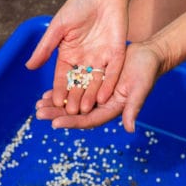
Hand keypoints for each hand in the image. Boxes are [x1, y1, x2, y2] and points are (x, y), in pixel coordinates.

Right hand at [26, 0, 127, 113]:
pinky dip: (107, 84)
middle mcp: (85, 61)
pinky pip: (112, 73)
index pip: (63, 77)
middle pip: (79, 84)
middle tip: (71, 113)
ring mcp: (101, 59)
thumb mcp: (58, 28)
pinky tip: (103, 97)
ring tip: (85, 110)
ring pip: (95, 82)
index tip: (54, 103)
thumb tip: (29, 66)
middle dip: (74, 98)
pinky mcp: (116, 55)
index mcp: (69, 55)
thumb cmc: (78, 7)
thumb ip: (45, 48)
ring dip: (90, 96)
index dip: (59, 89)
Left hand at [35, 43, 162, 132]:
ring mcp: (96, 94)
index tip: (54, 123)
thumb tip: (129, 129)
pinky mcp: (93, 82)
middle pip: (76, 113)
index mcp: (111, 109)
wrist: (147, 55)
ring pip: (72, 102)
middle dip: (57, 114)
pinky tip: (48, 92)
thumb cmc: (146, 72)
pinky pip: (74, 88)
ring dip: (56, 104)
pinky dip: (62, 90)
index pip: (88, 119)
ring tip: (38, 104)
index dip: (72, 122)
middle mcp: (101, 104)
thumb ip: (133, 108)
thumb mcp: (140, 89)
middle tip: (39, 113)